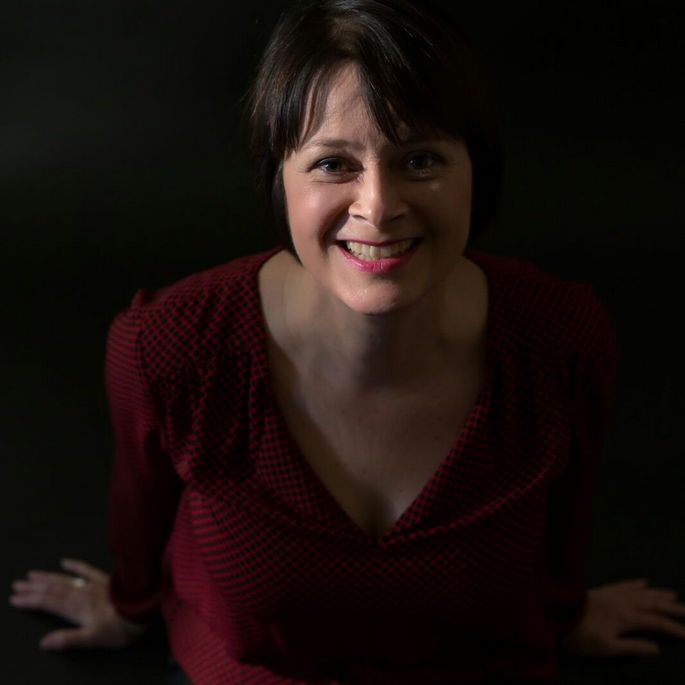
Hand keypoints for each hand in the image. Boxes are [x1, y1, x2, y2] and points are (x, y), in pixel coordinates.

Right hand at [9, 558, 147, 650]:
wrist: (143, 609)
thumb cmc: (119, 628)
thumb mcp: (92, 638)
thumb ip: (68, 639)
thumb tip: (43, 642)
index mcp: (76, 607)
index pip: (47, 603)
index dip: (30, 600)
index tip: (14, 598)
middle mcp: (81, 593)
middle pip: (52, 589)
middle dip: (33, 587)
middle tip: (16, 584)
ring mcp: (93, 584)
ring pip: (65, 579)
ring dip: (47, 577)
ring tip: (31, 574)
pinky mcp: (105, 579)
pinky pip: (87, 569)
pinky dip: (75, 565)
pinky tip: (65, 561)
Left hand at [561, 578, 684, 656]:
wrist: (557, 614)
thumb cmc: (582, 636)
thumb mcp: (608, 647)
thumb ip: (633, 647)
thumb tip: (657, 648)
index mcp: (626, 617)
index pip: (657, 623)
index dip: (674, 628)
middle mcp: (623, 602)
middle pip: (653, 604)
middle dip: (673, 608)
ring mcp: (613, 593)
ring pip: (641, 592)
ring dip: (659, 593)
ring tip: (674, 594)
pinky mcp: (603, 589)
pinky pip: (624, 583)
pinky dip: (636, 583)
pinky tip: (644, 582)